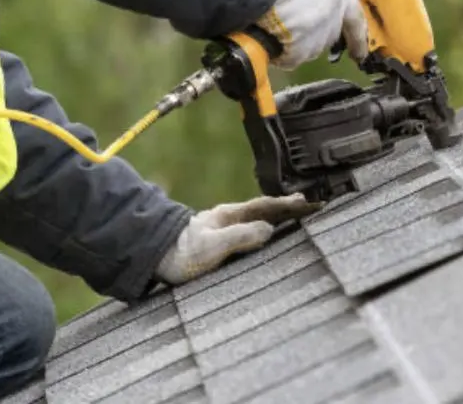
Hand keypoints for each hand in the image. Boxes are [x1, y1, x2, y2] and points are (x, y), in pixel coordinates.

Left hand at [154, 193, 322, 284]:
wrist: (152, 258)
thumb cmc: (180, 254)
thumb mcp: (213, 247)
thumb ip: (240, 237)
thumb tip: (269, 229)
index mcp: (230, 216)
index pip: (266, 207)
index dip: (289, 205)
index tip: (310, 203)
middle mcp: (228, 219)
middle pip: (265, 209)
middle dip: (288, 207)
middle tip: (311, 206)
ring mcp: (223, 228)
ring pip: (257, 218)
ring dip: (278, 216)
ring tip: (296, 216)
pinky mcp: (218, 241)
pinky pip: (249, 230)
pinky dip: (265, 227)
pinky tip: (267, 234)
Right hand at [255, 0, 368, 69]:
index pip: (356, 20)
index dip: (358, 38)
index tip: (360, 53)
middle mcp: (335, 16)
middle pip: (329, 34)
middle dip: (314, 33)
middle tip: (293, 26)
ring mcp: (319, 36)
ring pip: (310, 47)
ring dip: (296, 42)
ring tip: (275, 25)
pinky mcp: (300, 51)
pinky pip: (292, 57)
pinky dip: (282, 52)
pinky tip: (269, 36)